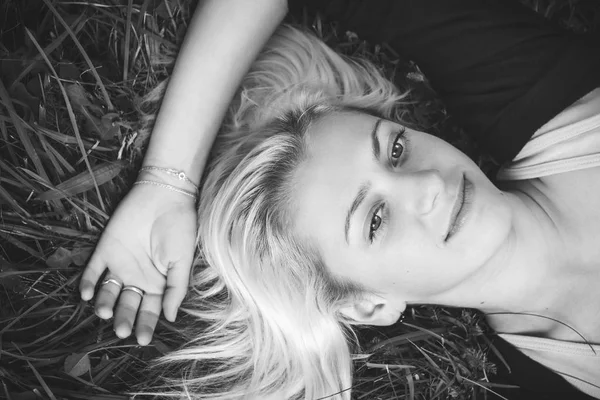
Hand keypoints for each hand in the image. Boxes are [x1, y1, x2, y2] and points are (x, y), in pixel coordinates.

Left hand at [80, 182, 196, 344]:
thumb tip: (171, 317)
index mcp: (158, 283)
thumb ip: (176, 288)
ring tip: (105, 312)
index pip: (150, 310)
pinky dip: (87, 282)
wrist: (164, 196)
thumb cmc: (179, 228)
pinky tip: (85, 294)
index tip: (142, 340)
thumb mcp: (183, 261)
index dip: (146, 325)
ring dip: (105, 304)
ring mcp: (120, 264)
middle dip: (125, 318)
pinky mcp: (105, 249)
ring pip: (108, 291)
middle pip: (128, 304)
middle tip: (122, 330)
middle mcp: (137, 277)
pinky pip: (93, 270)